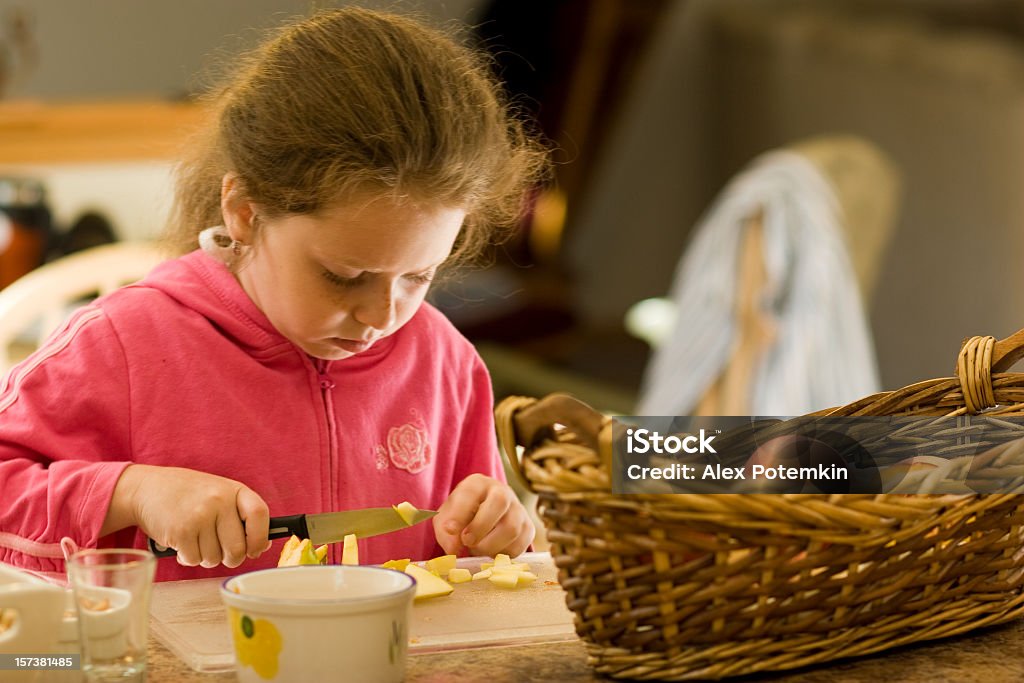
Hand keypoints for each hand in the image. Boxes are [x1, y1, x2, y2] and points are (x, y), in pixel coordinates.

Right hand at [103, 464, 270, 568]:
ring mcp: (199, 516)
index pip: (260, 515)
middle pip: (237, 549)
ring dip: (205, 556)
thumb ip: (240, 516)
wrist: (146, 488)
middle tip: (219, 552)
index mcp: (234, 490)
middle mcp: (219, 501)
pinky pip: (194, 560)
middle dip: (230, 559)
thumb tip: (262, 544)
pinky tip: (182, 542)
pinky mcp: (180, 532)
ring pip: (214, 558)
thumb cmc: (188, 495)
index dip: (260, 538)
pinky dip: (188, 557)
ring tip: (195, 538)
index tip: (255, 550)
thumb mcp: (219, 494)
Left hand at [433, 474, 533, 557]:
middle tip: (466, 541)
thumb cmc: (463, 516)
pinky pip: (519, 546)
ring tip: (476, 548)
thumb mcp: (447, 518)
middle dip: (480, 527)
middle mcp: (502, 492)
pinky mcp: (528, 529)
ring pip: (511, 528)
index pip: (472, 492)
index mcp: (478, 484)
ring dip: (490, 546)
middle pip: (499, 503)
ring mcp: (519, 510)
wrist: (484, 518)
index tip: (449, 529)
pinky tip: (490, 551)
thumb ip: (445, 532)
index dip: (460, 512)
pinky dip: (502, 554)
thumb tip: (454, 549)